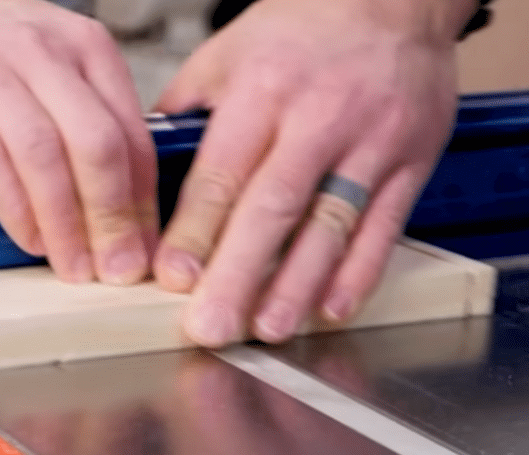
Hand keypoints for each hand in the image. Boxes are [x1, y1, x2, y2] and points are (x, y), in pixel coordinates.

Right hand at [0, 0, 157, 283]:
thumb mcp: (49, 69)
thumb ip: (90, 120)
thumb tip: (132, 207)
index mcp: (81, 44)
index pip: (130, 131)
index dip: (144, 201)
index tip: (144, 249)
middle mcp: (35, 46)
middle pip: (93, 141)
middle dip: (111, 216)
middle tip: (116, 269)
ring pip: (40, 150)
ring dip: (64, 220)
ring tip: (71, 264)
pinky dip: (11, 204)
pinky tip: (27, 236)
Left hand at [152, 0, 470, 344]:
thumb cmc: (302, 28)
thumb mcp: (225, 53)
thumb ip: (184, 113)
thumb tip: (140, 169)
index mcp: (262, 90)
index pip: (222, 174)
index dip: (195, 232)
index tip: (172, 278)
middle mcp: (318, 117)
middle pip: (272, 208)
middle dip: (237, 274)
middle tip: (210, 325)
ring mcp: (370, 141)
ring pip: (330, 224)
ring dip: (297, 285)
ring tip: (267, 328)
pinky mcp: (411, 160)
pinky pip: (384, 226)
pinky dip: (359, 273)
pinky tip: (331, 308)